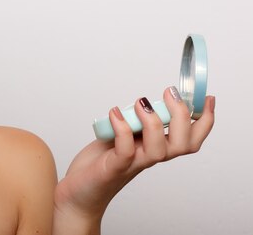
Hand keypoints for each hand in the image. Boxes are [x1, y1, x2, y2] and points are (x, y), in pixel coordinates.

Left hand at [54, 87, 214, 218]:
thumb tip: (145, 102)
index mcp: (154, 147)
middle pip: (182, 144)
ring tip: (140, 102)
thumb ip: (135, 122)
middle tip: (169, 94)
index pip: (189, 138)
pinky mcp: (113, 167)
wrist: (79, 192)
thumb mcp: (122, 135)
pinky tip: (114, 113)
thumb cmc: (100, 164)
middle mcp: (148, 157)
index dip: (203, 120)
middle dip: (183, 116)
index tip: (206, 99)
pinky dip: (122, 129)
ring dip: (153, 122)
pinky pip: (125, 150)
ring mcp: (132, 163)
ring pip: (159, 149)